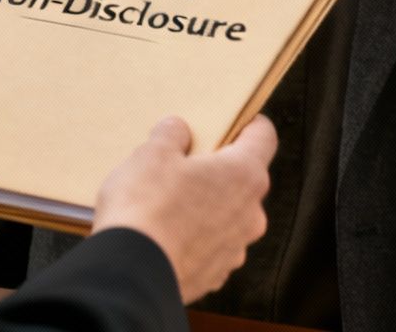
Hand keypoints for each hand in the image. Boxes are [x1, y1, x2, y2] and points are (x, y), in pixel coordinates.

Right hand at [91, 115, 277, 303]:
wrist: (132, 274)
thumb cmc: (147, 208)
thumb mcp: (151, 154)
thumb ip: (170, 135)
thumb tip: (178, 130)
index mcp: (244, 175)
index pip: (263, 137)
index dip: (250, 124)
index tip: (234, 121)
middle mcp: (251, 214)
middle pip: (243, 179)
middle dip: (217, 170)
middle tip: (184, 164)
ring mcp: (235, 249)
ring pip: (227, 216)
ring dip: (206, 207)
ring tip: (168, 204)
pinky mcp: (215, 275)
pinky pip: (211, 247)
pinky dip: (194, 238)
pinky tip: (166, 234)